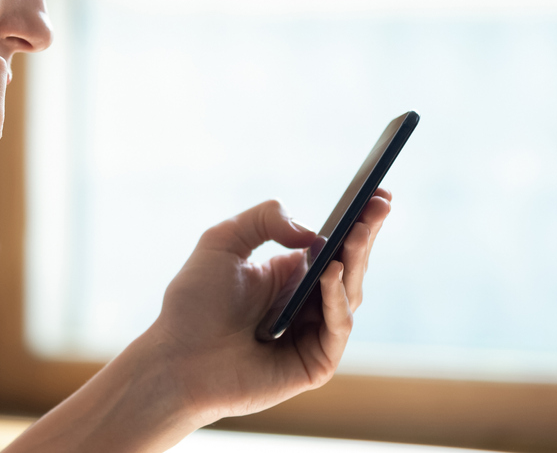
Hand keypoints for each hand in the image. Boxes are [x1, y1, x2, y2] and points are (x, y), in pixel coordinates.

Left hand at [147, 192, 390, 423]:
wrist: (175, 360)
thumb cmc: (193, 305)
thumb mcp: (222, 241)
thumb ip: (263, 219)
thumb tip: (309, 233)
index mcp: (287, 276)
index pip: (331, 245)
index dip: (356, 221)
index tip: (376, 192)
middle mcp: (305, 304)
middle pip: (348, 266)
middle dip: (365, 234)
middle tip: (381, 203)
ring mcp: (312, 334)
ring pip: (349, 294)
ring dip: (355, 261)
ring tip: (356, 231)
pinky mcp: (314, 363)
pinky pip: (337, 327)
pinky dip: (336, 298)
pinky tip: (329, 271)